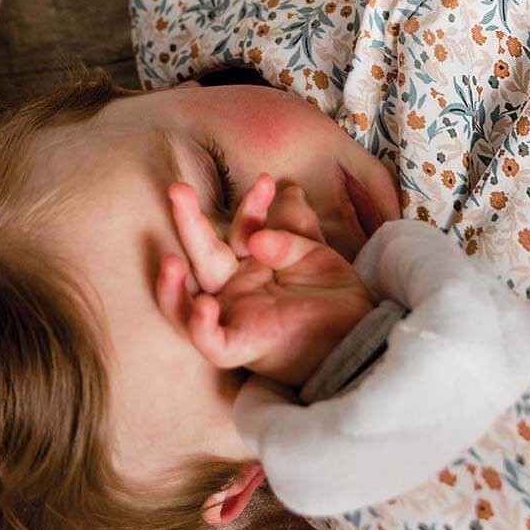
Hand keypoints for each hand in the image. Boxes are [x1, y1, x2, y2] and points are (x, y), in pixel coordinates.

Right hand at [156, 171, 377, 388]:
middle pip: (203, 255)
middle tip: (177, 189)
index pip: (242, 230)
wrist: (360, 340)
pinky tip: (204, 306)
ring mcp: (234, 318)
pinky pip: (211, 343)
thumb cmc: (337, 301)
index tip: (266, 182)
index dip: (251, 206)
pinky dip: (201, 327)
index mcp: (253, 265)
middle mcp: (236, 289)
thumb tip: (289, 191)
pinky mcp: (242, 348)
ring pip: (186, 305)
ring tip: (169, 262)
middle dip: (188, 222)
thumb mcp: (318, 256)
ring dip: (173, 285)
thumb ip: (298, 229)